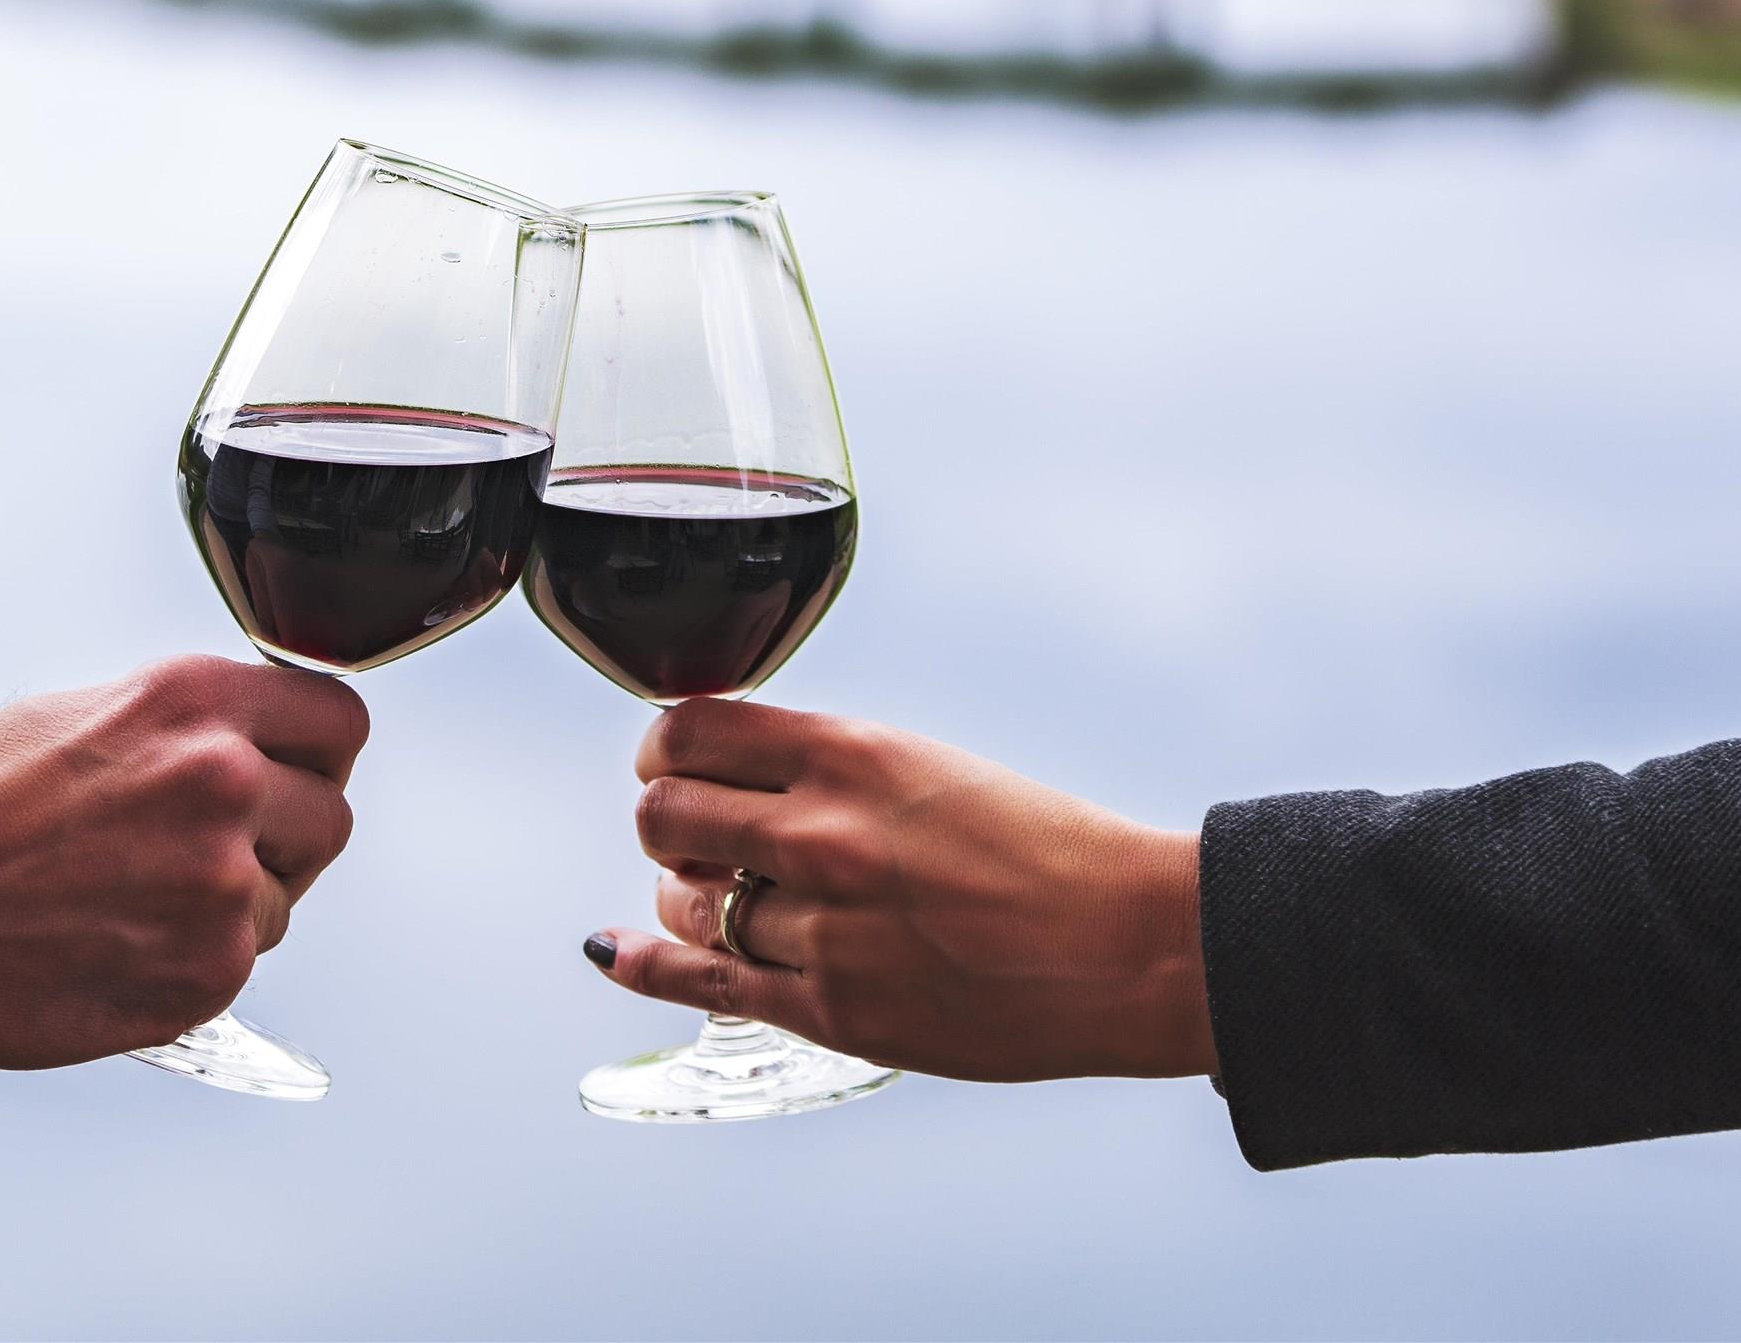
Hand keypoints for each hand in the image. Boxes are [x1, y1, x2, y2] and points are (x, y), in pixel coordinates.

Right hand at [0, 654, 366, 1066]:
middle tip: (209, 849)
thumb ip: (187, 723)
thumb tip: (250, 740)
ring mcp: (223, 881)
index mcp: (195, 701)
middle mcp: (225, 780)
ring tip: (138, 899)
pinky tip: (123, 943)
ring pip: (287, 896)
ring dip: (236, 903)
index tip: (296, 773)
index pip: (336, 721)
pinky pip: (244, 959)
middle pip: (330, 812)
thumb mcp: (80, 713)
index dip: (314, 754)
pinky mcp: (211, 970)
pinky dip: (197, 959)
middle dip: (282, 833)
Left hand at [583, 699, 1213, 1081]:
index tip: (669, 758)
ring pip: (685, 900)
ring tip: (721, 891)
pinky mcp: (832, 1011)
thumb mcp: (926, 767)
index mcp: (851, 755)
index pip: (690, 729)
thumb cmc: (1043, 850)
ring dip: (687, 891)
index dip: (663, 746)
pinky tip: (614, 947)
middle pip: (664, 813)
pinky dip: (646, 961)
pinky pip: (702, 983)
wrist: (1125, 945)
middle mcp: (822, 834)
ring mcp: (821, 928)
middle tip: (689, 826)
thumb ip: (824, 767)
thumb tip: (728, 771)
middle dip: (665, 817)